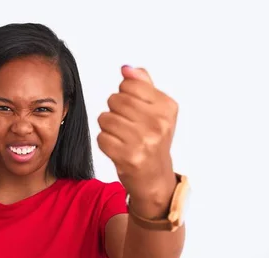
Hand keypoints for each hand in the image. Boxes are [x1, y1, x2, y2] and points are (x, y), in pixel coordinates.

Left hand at [97, 65, 178, 216]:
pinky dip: (105, 142)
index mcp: (167, 107)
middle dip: (114, 110)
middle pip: (115, 99)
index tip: (134, 109)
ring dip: (108, 127)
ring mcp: (143, 141)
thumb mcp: (156, 110)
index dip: (124, 94)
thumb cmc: (153, 140)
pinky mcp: (128, 157)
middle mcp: (158, 124)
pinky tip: (118, 148)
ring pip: (105, 118)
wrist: (154, 178)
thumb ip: (143, 85)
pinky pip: (101, 137)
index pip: (129, 84)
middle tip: (126, 125)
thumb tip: (126, 68)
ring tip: (121, 136)